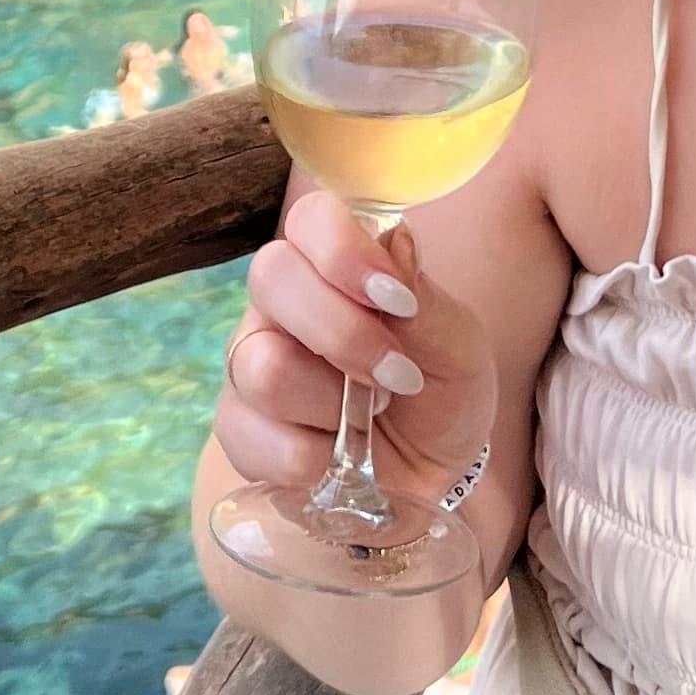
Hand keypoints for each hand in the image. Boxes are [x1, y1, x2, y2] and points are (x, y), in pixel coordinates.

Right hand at [215, 186, 499, 528]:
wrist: (433, 476)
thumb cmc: (441, 394)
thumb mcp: (458, 348)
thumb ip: (425, 299)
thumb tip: (394, 242)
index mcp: (333, 266)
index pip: (311, 218)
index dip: (344, 251)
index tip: (398, 300)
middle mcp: (280, 305)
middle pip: (273, 277)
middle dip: (344, 333)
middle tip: (399, 375)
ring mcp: (249, 364)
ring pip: (263, 366)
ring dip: (333, 405)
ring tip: (369, 417)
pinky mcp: (237, 430)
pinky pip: (253, 437)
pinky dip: (314, 458)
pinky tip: (337, 456)